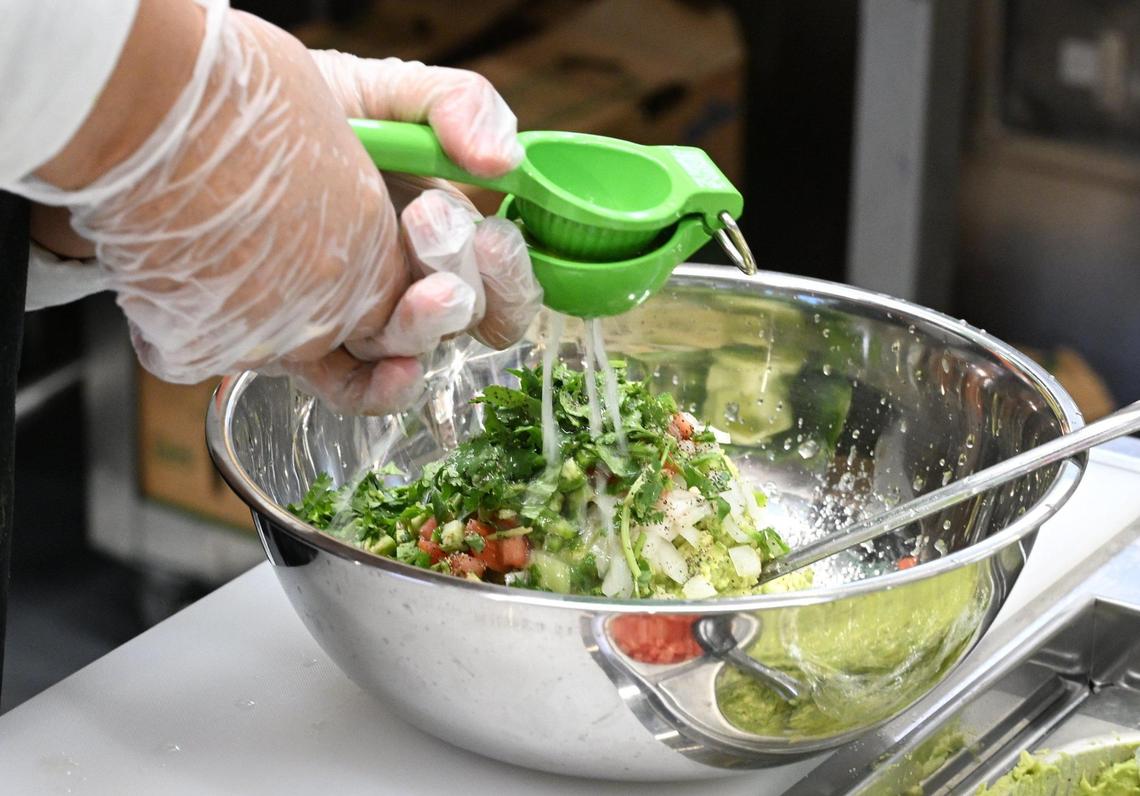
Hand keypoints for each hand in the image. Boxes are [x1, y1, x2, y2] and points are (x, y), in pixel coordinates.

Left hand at [29, 3, 539, 413]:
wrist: (159, 137)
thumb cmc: (264, 109)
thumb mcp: (371, 89)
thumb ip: (454, 103)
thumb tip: (506, 162)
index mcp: (424, 224)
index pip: (494, 272)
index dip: (506, 269)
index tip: (489, 236)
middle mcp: (391, 276)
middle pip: (462, 318)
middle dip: (464, 285)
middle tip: (428, 230)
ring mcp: (343, 317)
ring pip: (410, 354)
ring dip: (427, 331)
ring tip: (425, 299)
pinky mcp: (293, 349)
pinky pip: (348, 389)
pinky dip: (378, 390)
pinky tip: (393, 374)